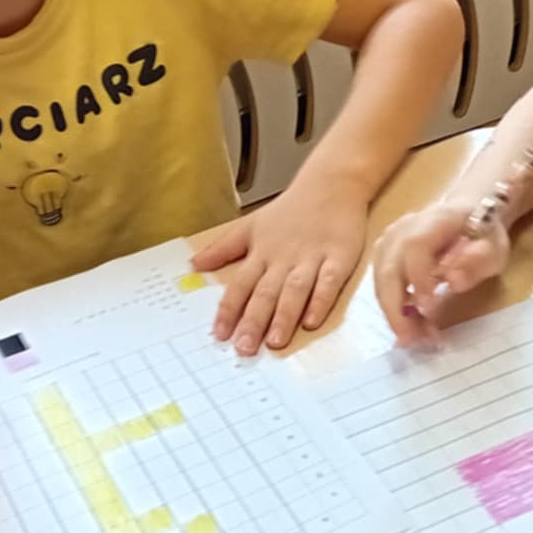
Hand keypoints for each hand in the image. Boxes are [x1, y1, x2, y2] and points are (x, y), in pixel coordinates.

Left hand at [191, 184, 368, 354]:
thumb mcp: (251, 225)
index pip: (240, 285)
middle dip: (254, 322)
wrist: (331, 184)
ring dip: (283, 316)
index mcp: (262, 253)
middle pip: (265, 293)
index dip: (229, 310)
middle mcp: (284, 258)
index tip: (220, 335)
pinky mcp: (339, 257)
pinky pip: (329, 283)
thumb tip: (193, 264)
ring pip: (294, 291)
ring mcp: (312, 258)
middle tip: (245, 348)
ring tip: (274, 341)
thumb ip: (223, 248)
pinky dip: (320, 301)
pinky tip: (312, 321)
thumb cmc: (292, 209)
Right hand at [370, 201, 510, 346]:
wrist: (466, 212)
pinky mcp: (384, 256)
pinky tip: (412, 327)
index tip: (428, 308)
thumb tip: (453, 281)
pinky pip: (382, 286)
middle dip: (396, 310)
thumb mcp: (494, 247)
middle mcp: (403, 229)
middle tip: (411, 340)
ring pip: (381, 283)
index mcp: (434, 221)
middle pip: (387, 269)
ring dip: (395, 315)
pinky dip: (395, 310)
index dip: (418, 278)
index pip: (415, 247)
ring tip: (417, 338)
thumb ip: (477, 262)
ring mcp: (389, 242)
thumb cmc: (483, 233)